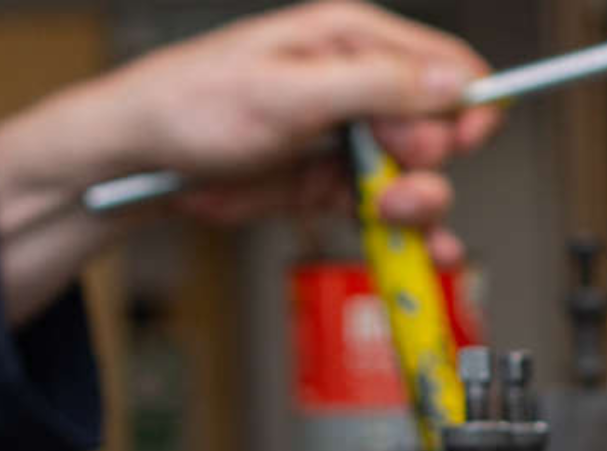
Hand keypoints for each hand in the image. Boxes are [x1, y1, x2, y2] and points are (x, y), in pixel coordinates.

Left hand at [0, 2, 495, 322]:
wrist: (143, 163)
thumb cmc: (191, 104)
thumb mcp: (288, 91)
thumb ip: (375, 86)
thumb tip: (449, 82)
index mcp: (352, 40)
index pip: (446, 68)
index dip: (463, 109)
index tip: (452, 144)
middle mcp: (359, 86)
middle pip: (441, 130)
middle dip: (429, 163)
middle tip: (393, 183)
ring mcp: (349, 140)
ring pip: (422, 177)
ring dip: (418, 205)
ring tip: (386, 213)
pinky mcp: (335, 185)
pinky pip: (391, 214)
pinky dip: (408, 237)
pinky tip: (421, 253)